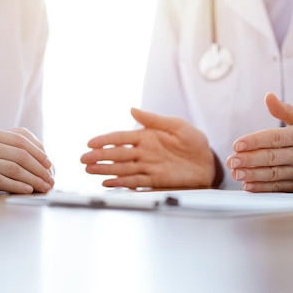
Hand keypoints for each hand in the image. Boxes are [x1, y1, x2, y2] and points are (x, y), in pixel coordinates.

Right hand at [0, 126, 54, 193]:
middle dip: (41, 167)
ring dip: (34, 178)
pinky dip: (17, 186)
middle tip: (52, 179)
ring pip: (14, 166)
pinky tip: (28, 191)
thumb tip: (12, 157)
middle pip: (21, 153)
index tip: (49, 163)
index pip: (19, 139)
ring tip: (45, 187)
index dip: (38, 151)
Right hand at [81, 108, 215, 188]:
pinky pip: (134, 181)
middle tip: (83, 159)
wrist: (208, 162)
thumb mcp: (177, 125)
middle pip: (117, 154)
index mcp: (146, 136)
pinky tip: (109, 183)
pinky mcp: (154, 180)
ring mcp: (147, 166)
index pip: (120, 138)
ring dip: (106, 170)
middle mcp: (143, 152)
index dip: (105, 140)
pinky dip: (121, 183)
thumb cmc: (194, 141)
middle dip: (99, 157)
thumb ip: (154, 119)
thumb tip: (132, 110)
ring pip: (122, 168)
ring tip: (90, 171)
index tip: (90, 143)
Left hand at [226, 93, 292, 192]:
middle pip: (271, 157)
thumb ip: (285, 110)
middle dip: (248, 159)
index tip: (237, 144)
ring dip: (252, 175)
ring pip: (273, 174)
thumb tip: (268, 97)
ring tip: (236, 173)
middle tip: (231, 160)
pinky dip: (263, 188)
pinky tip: (249, 185)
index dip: (254, 141)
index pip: (274, 138)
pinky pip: (279, 188)